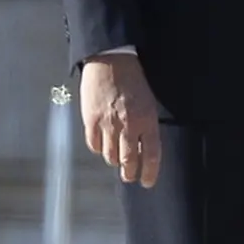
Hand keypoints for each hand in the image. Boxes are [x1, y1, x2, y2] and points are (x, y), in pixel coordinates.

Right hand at [77, 54, 164, 188]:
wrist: (110, 61)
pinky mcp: (91, 120)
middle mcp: (128, 126)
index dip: (149, 173)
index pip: (151, 156)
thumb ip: (147, 128)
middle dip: (129, 173)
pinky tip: (101, 144)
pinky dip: (98, 148)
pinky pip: (93, 145)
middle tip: (129, 176)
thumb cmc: (133, 81)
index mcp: (147, 121)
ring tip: (115, 157)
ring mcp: (108, 124)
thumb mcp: (149, 104)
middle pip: (129, 161)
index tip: (147, 182)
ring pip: (110, 157)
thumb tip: (143, 152)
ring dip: (114, 160)